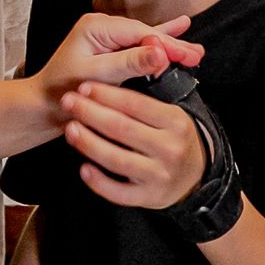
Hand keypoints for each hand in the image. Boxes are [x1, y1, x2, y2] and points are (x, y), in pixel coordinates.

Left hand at [30, 16, 203, 120]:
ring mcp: (106, 37)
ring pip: (145, 40)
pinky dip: (158, 44)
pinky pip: (138, 45)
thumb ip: (128, 62)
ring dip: (169, 46)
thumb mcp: (96, 77)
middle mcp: (102, 27)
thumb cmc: (61, 91)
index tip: (187, 56)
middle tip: (197, 55)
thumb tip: (160, 51)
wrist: (40, 105)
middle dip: (172, 45)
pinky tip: (178, 29)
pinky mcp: (109, 49)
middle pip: (145, 35)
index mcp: (96, 27)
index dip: (166, 45)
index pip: (140, 33)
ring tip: (195, 52)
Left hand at [60, 81, 204, 208]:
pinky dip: (98, 181)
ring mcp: (159, 175)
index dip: (107, 94)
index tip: (85, 86)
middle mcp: (169, 148)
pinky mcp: (149, 197)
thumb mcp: (172, 114)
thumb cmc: (174, 138)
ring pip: (116, 159)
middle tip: (68, 101)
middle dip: (90, 113)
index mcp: (175, 121)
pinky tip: (83, 167)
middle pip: (122, 128)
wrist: (196, 177)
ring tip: (70, 129)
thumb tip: (122, 68)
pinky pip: (118, 192)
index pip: (136, 104)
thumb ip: (149, 96)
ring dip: (88, 143)